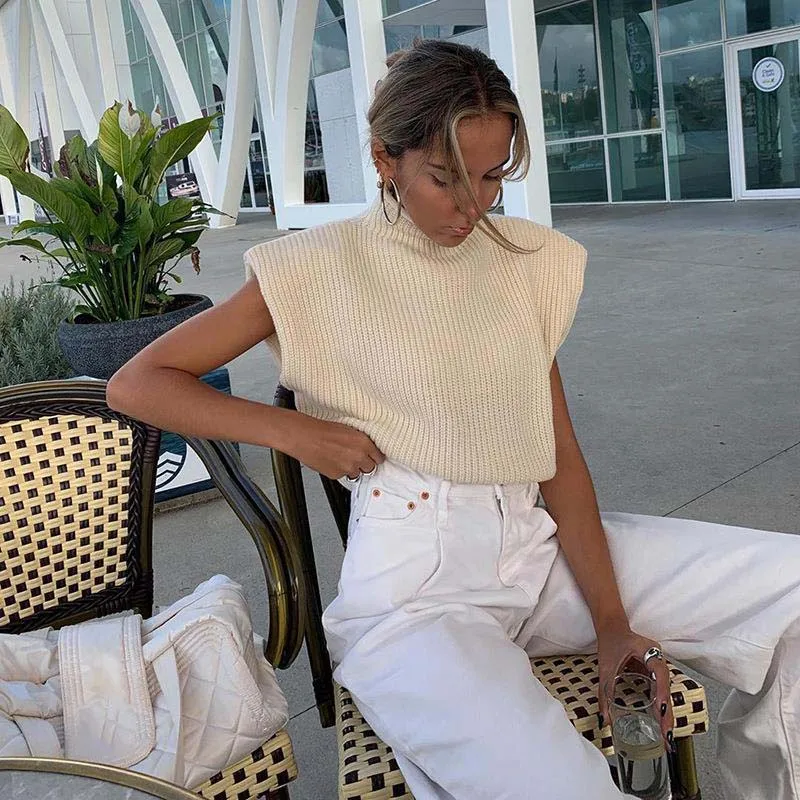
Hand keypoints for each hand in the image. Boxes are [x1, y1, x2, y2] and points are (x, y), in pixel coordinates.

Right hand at [284, 412, 384, 479]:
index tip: (372, 457)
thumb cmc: (322, 429)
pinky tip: (332, 461)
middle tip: (356, 458)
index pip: (379, 457)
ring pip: (357, 474)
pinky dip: (339, 471)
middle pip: (371, 468)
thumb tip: (366, 448)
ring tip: (342, 459)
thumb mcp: (349, 429)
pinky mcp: (337, 475)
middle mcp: (359, 457)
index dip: (375, 457)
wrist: (305, 436)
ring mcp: (348, 468)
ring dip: (352, 469)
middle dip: (365, 464)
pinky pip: (343, 476)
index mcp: (364, 443)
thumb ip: (361, 441)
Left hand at [596, 624, 673, 747]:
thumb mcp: (605, 668)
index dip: (661, 692)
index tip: (661, 710)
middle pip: (665, 687)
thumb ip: (605, 693)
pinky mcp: (653, 672)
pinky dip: (659, 706)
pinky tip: (659, 722)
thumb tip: (605, 718)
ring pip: (664, 691)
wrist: (612, 627)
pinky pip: (659, 690)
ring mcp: (657, 665)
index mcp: (649, 651)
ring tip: (666, 734)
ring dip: (665, 712)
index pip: (659, 672)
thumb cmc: (610, 642)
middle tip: (667, 735)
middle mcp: (658, 658)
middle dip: (666, 713)